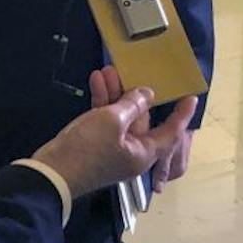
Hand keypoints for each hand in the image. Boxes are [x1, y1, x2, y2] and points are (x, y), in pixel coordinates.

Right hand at [33, 68, 196, 198]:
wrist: (52, 172)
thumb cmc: (88, 148)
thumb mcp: (112, 121)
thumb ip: (132, 104)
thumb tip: (146, 95)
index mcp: (143, 152)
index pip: (171, 133)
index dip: (181, 115)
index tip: (191, 97)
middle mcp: (132, 150)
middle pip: (142, 119)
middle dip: (134, 93)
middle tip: (131, 69)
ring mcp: (112, 146)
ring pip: (120, 115)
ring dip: (114, 92)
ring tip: (107, 69)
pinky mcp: (94, 142)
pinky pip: (104, 119)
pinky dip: (101, 101)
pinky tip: (96, 80)